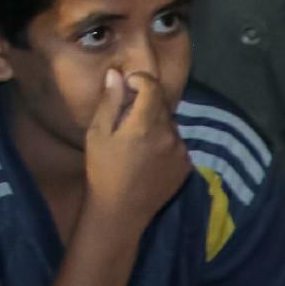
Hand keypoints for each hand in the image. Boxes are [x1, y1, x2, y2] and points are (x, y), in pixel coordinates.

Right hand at [83, 67, 188, 233]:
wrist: (121, 211)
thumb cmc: (102, 169)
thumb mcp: (97, 133)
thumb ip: (110, 102)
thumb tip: (116, 74)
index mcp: (144, 125)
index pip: (152, 86)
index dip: (139, 80)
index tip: (126, 85)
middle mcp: (168, 135)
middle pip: (161, 103)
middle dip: (145, 102)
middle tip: (125, 117)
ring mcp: (180, 151)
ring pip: (169, 123)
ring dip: (155, 121)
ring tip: (137, 140)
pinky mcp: (186, 165)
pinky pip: (176, 141)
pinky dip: (164, 140)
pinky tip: (149, 155)